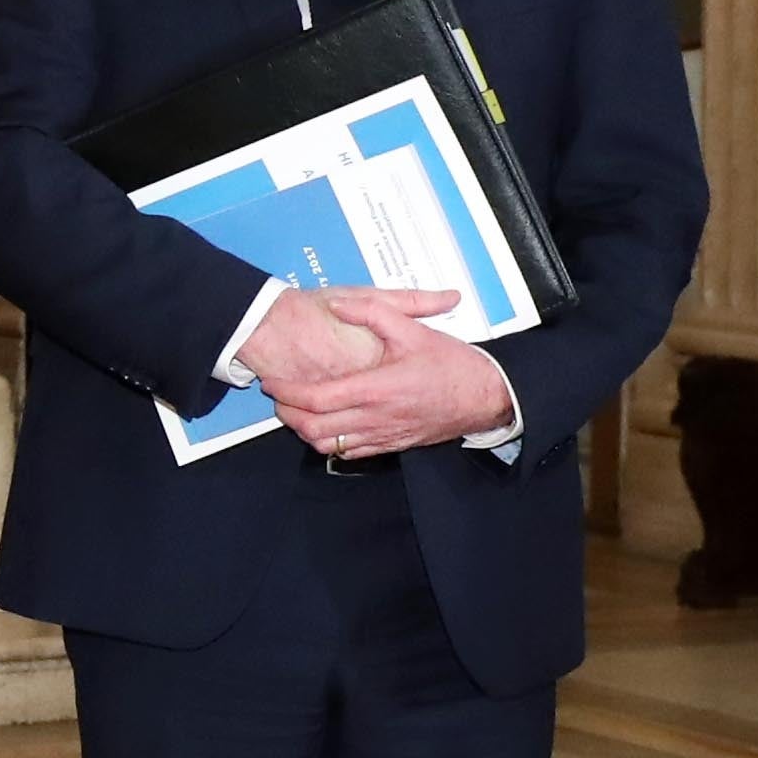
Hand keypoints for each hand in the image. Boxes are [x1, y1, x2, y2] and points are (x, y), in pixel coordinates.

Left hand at [252, 284, 517, 456]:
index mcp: (375, 390)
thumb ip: (372, 311)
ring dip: (305, 430)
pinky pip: (349, 453)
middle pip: (313, 428)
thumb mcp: (413, 329)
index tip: (272, 382)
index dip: (287, 392)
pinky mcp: (391, 446)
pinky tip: (325, 425)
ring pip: (328, 446)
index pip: (315, 399)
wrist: (485, 397)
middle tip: (277, 395)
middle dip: (287, 413)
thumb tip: (338, 304)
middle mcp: (374, 419)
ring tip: (296, 409)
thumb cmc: (451, 364)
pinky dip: (328, 442)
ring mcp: (382, 437)